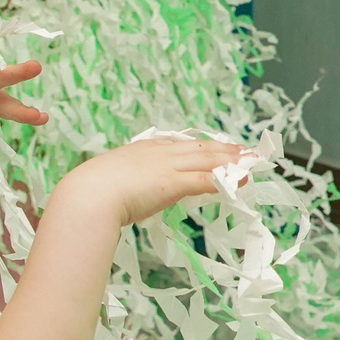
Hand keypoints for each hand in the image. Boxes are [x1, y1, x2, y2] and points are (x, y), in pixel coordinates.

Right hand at [55, 136, 248, 226]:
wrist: (88, 195)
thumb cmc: (90, 193)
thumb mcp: (109, 181)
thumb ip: (124, 184)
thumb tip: (125, 195)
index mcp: (142, 150)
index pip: (179, 145)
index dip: (200, 146)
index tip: (214, 147)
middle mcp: (159, 153)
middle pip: (200, 147)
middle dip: (224, 149)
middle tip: (245, 151)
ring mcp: (168, 166)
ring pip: (209, 159)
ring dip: (232, 160)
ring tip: (251, 162)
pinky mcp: (174, 182)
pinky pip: (207, 179)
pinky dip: (227, 178)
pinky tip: (242, 180)